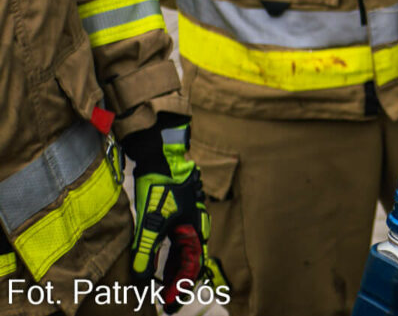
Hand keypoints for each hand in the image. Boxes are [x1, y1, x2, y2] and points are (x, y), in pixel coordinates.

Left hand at [123, 118, 226, 310]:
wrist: (161, 158)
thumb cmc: (161, 187)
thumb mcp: (152, 221)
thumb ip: (147, 250)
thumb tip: (142, 278)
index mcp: (194, 230)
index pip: (191, 267)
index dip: (181, 288)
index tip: (169, 305)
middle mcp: (194, 228)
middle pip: (189, 263)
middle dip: (178, 284)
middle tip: (166, 302)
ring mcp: (185, 222)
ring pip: (182, 255)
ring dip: (173, 273)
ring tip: (160, 290)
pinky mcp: (175, 217)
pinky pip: (175, 244)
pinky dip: (168, 258)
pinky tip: (157, 266)